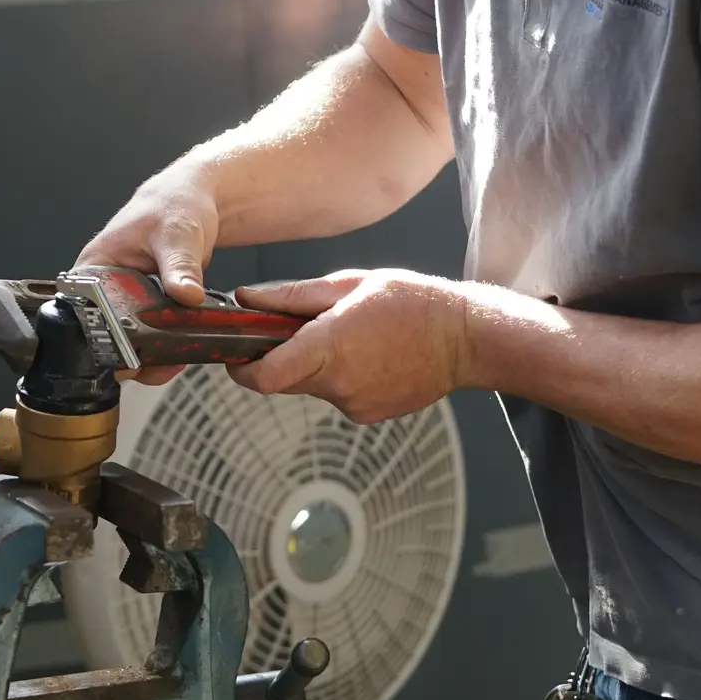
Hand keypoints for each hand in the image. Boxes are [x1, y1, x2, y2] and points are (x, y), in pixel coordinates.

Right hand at [74, 156, 218, 385]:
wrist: (197, 198)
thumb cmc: (174, 203)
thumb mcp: (177, 233)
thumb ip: (180, 266)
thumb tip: (186, 295)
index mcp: (94, 267)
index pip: (83, 314)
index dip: (102, 340)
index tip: (128, 356)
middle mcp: (104, 287)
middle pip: (106, 335)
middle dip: (132, 355)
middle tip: (159, 365)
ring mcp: (126, 300)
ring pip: (130, 340)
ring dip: (152, 354)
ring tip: (174, 361)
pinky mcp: (148, 307)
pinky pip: (152, 334)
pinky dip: (166, 344)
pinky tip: (183, 350)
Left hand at [229, 268, 470, 423]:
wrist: (463, 338)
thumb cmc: (412, 302)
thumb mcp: (349, 284)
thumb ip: (293, 296)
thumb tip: (246, 299)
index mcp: (329, 345)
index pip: (264, 377)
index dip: (241, 369)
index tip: (237, 354)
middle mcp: (338, 383)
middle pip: (282, 381)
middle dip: (279, 359)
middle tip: (298, 330)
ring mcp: (354, 404)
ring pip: (311, 387)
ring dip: (315, 365)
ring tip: (351, 336)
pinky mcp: (367, 415)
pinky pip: (337, 395)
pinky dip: (341, 377)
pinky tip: (370, 354)